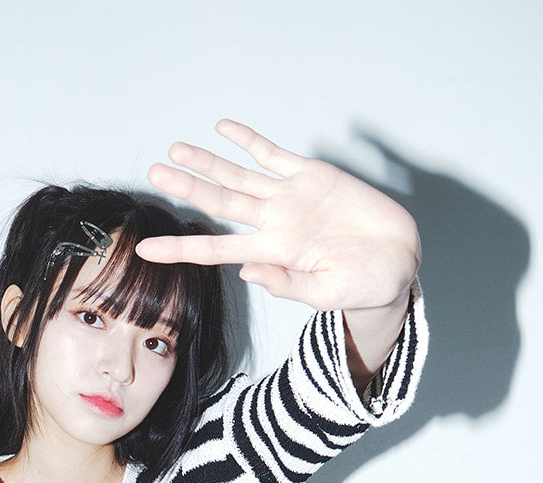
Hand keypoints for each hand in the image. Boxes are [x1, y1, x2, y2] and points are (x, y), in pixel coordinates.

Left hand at [137, 119, 420, 378]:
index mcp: (272, 253)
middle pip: (219, 203)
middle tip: (155, 172)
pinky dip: (247, 139)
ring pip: (238, 175)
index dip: (179, 248)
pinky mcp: (311, 175)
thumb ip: (287, 284)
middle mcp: (273, 223)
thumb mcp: (324, 294)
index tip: (145, 250)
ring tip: (176, 149)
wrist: (397, 261)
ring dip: (207, 162)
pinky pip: (272, 154)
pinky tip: (223, 128)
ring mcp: (289, 197)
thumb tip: (247, 271)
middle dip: (186, 187)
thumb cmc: (363, 285)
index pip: (214, 251)